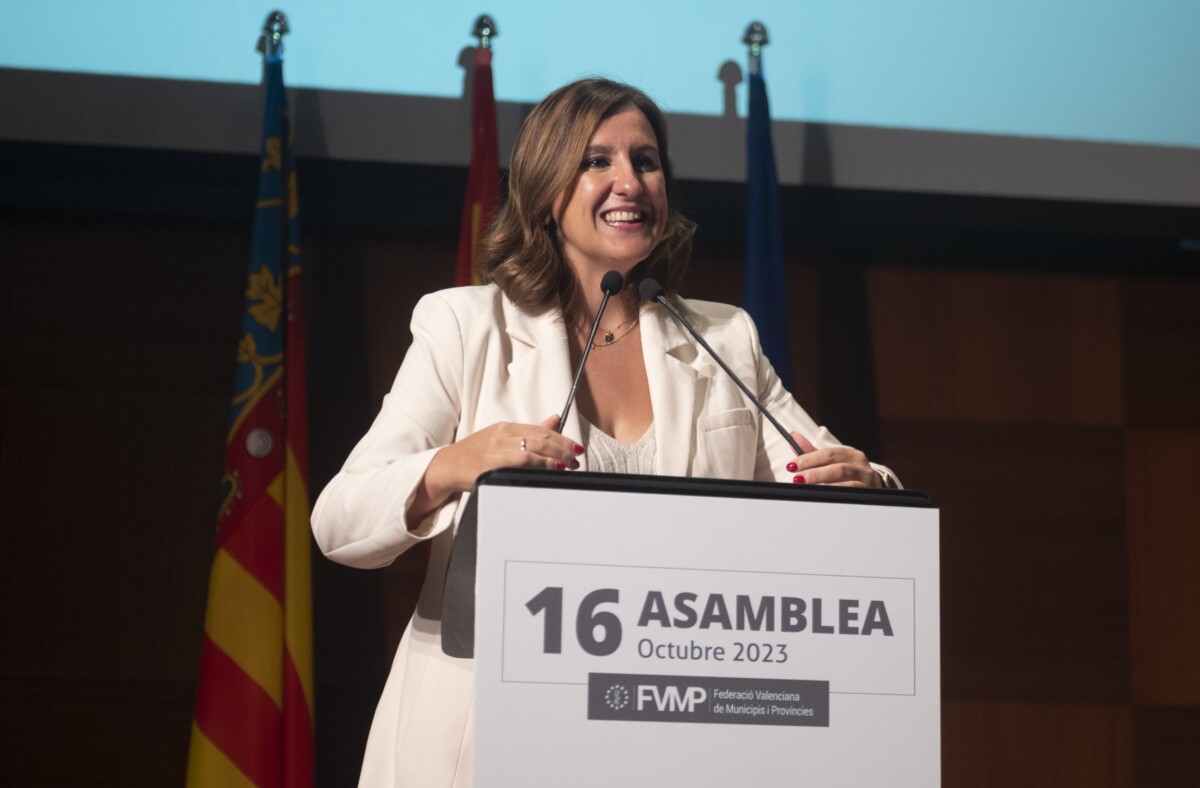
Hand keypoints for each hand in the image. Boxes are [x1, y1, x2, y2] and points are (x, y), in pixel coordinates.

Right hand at [410, 415, 582, 528]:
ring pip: (534, 448)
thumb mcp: (502, 439)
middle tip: (577, 456)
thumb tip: (555, 420)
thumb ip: (530, 432)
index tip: (575, 447)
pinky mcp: (492, 464)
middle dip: (563, 447)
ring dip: (556, 456)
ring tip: (569, 463)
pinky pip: (522, 461)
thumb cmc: (475, 455)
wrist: (448, 466)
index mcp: (506, 428)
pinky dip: (540, 463)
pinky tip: (551, 467)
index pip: (540, 430)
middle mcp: (503, 435)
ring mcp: (497, 449)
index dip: (561, 438)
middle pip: (541, 437)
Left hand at [785, 432, 881, 487]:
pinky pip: (852, 496)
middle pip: (838, 468)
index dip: (809, 459)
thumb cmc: (848, 473)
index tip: (792, 465)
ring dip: (826, 486)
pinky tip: (825, 497)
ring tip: (808, 488)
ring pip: (847, 484)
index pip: (829, 454)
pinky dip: (837, 496)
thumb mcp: (832, 461)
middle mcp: (861, 467)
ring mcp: (866, 482)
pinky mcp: (868, 496)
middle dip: (815, 474)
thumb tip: (794, 436)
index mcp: (851, 455)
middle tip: (797, 479)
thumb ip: (812, 451)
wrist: (873, 488)